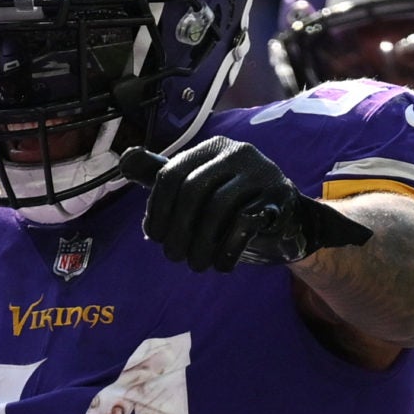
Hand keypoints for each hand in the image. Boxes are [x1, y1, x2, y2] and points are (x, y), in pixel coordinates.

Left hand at [119, 140, 369, 272]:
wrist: (287, 222)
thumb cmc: (232, 207)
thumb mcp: (195, 188)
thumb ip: (161, 176)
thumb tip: (125, 160)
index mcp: (210, 148)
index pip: (170, 174)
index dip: (156, 210)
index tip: (154, 237)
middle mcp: (235, 152)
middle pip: (192, 191)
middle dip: (177, 230)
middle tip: (174, 257)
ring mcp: (260, 173)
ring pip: (217, 209)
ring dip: (201, 245)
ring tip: (197, 265)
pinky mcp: (280, 198)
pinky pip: (245, 223)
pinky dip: (228, 249)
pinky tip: (222, 264)